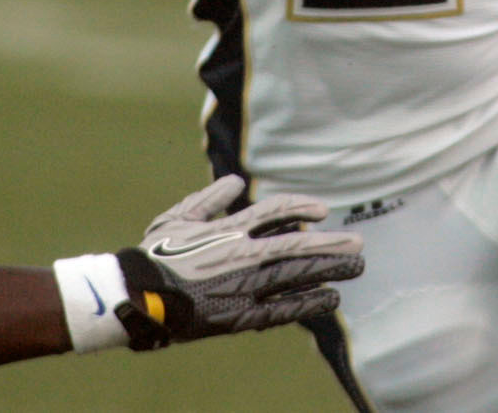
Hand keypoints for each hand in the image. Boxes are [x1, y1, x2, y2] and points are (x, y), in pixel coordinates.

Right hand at [111, 174, 363, 349]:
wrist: (139, 296)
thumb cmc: (156, 254)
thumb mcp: (179, 218)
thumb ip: (210, 199)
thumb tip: (236, 182)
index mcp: (229, 228)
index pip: (276, 211)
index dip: (302, 207)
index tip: (323, 210)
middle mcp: (242, 254)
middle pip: (297, 245)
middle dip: (331, 244)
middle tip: (359, 244)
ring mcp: (244, 286)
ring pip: (296, 274)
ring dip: (328, 270)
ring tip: (355, 267)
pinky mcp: (241, 315)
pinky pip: (283, 308)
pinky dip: (308, 302)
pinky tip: (329, 298)